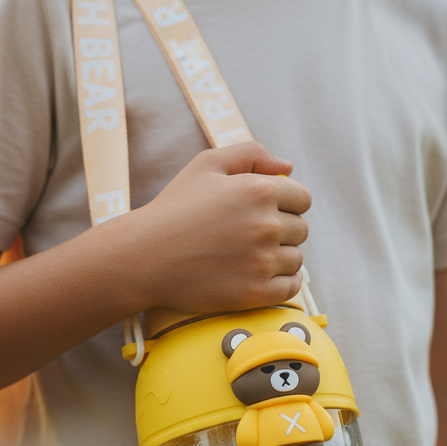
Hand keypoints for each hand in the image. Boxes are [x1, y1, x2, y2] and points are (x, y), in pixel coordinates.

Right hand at [116, 141, 310, 313]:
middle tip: (248, 235)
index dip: (285, 203)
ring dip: (280, 257)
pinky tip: (261, 275)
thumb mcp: (206, 165)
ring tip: (247, 255)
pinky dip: (283, 282)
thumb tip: (287, 166)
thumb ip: (250, 153)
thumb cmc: (174, 208)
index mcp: (259, 190)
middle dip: (282, 230)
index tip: (263, 212)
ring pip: (296, 258)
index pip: (302, 198)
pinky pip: (292, 287)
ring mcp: (262, 261)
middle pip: (301, 229)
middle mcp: (266, 225)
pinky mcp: (255, 292)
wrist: (144, 257)